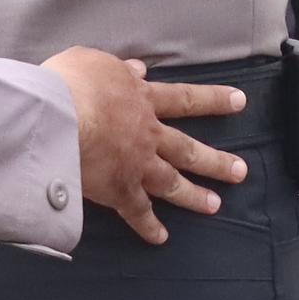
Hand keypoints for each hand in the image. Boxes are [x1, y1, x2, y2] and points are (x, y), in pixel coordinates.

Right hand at [42, 48, 251, 244]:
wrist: (58, 117)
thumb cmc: (70, 84)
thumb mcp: (93, 61)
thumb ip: (118, 68)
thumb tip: (139, 70)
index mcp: (141, 100)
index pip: (184, 99)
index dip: (213, 100)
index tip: (240, 102)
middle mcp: (147, 134)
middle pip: (187, 149)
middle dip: (216, 161)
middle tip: (240, 171)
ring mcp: (137, 165)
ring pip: (172, 183)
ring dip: (195, 196)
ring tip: (215, 205)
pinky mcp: (119, 191)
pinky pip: (138, 212)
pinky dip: (149, 227)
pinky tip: (160, 238)